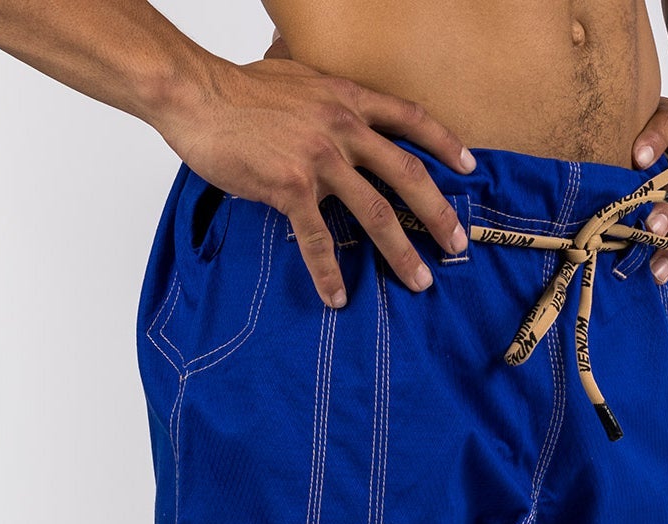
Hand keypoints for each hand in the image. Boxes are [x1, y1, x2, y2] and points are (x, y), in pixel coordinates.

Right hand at [153, 55, 474, 308]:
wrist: (198, 94)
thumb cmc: (241, 90)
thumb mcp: (300, 81)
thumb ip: (329, 101)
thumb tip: (339, 113)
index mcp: (347, 100)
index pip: (410, 119)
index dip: (443, 143)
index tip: (469, 168)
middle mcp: (342, 127)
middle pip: (406, 174)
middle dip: (437, 213)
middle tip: (456, 245)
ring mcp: (319, 157)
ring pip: (375, 212)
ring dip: (400, 252)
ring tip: (418, 281)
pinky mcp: (290, 186)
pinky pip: (317, 239)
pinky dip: (328, 273)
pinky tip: (337, 297)